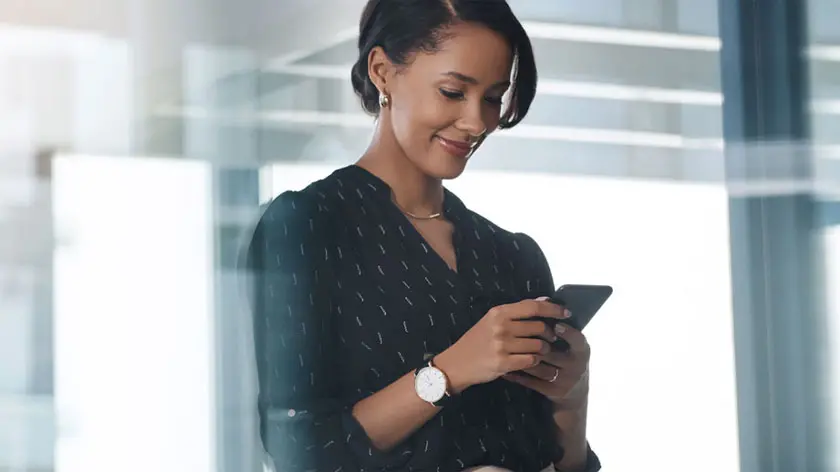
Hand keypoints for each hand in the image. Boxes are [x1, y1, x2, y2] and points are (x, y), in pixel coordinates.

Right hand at [435, 299, 569, 392]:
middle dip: (550, 334)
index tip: (566, 312)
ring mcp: (502, 345)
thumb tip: (544, 300)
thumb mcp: (491, 321)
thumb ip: (516, 312)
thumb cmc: (476, 341)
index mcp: (499, 313)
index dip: (553, 309)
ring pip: (538, 345)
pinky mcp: (503, 363)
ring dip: (544, 350)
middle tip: (550, 338)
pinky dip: (535, 361)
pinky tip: (531, 361)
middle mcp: (501, 327)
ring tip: (541, 351)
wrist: (456, 363)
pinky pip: (531, 360)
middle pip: (539, 327)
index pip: (533, 307)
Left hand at [503, 322, 590, 409]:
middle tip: (516, 335)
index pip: (578, 341)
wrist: (573, 391)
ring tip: (506, 350)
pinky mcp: (553, 392)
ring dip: (522, 358)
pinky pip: (532, 382)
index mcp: (581, 350)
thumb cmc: (566, 358)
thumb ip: (558, 325)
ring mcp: (564, 381)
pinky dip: (518, 375)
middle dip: (534, 344)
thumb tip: (544, 300)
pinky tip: (506, 369)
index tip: (556, 325)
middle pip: (552, 353)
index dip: (568, 333)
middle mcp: (576, 366)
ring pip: (539, 367)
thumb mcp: (570, 344)